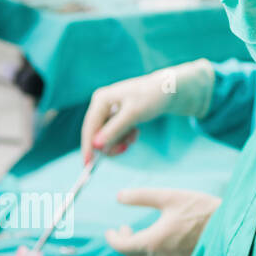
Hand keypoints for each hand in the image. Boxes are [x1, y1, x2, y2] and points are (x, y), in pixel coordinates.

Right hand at [80, 60, 215, 161]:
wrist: (168, 91)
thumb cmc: (151, 98)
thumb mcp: (133, 115)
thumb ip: (113, 130)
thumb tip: (96, 146)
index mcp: (101, 99)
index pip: (89, 127)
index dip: (88, 146)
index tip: (88, 165)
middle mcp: (101, 104)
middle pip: (96, 133)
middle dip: (110, 144)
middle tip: (125, 149)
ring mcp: (108, 110)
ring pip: (106, 136)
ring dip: (119, 141)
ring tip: (134, 135)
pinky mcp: (116, 116)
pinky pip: (114, 134)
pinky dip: (124, 137)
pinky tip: (135, 132)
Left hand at [105, 187, 219, 255]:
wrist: (232, 230)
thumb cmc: (201, 210)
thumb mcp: (170, 197)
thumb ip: (142, 196)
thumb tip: (119, 196)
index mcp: (152, 242)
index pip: (122, 247)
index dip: (113, 239)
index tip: (110, 231)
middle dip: (125, 243)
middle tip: (126, 228)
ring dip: (139, 251)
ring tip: (142, 236)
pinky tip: (161, 245)